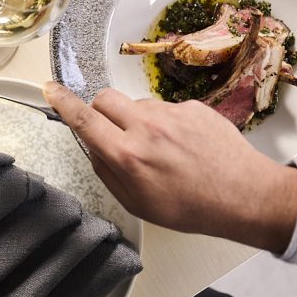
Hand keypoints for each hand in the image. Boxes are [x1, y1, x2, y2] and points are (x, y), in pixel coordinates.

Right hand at [42, 82, 296, 251]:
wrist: (246, 196)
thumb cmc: (193, 207)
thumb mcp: (138, 203)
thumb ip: (107, 172)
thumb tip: (93, 148)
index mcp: (128, 155)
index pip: (84, 119)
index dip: (62, 102)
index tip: (50, 89)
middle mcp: (146, 127)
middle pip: (104, 98)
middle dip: (102, 111)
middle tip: (115, 131)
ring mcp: (171, 113)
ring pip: (137, 104)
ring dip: (139, 120)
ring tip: (163, 148)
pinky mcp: (193, 106)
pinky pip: (167, 107)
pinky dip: (168, 123)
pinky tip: (185, 145)